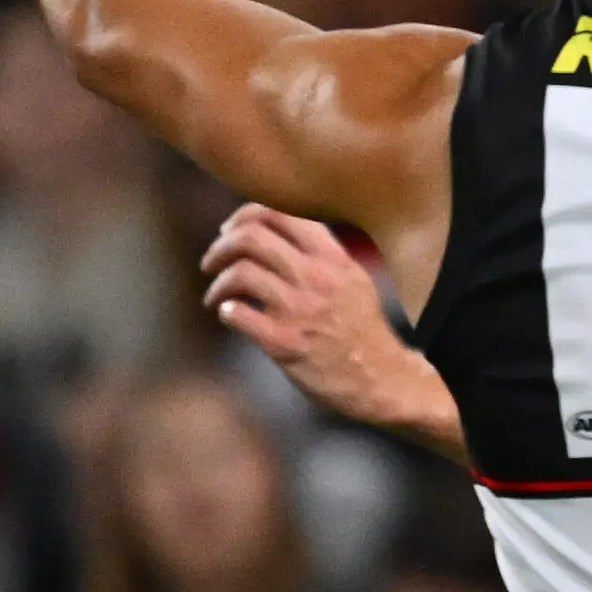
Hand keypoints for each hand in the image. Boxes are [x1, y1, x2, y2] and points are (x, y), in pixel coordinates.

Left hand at [202, 204, 424, 427]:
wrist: (381, 378)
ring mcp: (299, 310)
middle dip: (220, 248)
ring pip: (239, 273)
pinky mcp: (284, 342)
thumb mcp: (353, 279)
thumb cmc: (362, 329)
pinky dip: (225, 311)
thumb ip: (320, 254)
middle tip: (210, 263)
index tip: (231, 232)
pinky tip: (229, 315)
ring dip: (218, 284)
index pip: (280, 213)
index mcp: (334, 258)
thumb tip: (273, 235)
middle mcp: (317, 277)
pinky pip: (237, 314)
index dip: (244, 217)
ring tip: (216, 296)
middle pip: (251, 238)